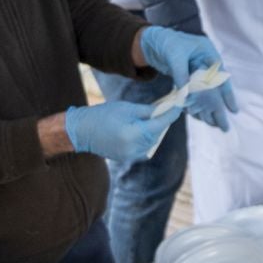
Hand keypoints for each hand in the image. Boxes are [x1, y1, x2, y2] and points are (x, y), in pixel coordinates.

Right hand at [64, 99, 180, 166]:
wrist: (81, 131)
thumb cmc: (103, 115)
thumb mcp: (127, 108)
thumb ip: (148, 111)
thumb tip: (164, 109)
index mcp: (134, 133)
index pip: (161, 124)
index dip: (172, 114)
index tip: (180, 105)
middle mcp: (134, 148)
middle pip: (158, 133)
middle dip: (163, 121)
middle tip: (167, 107)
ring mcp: (131, 155)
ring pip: (152, 141)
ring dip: (154, 130)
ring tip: (151, 117)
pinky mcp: (127, 158)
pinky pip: (144, 147)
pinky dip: (146, 138)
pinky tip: (141, 128)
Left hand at [138, 26, 237, 131]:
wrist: (151, 42)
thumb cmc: (165, 42)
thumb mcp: (174, 56)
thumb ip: (181, 74)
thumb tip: (185, 94)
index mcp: (207, 52)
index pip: (220, 75)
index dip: (227, 93)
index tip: (232, 109)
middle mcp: (205, 62)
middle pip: (216, 86)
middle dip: (221, 104)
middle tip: (226, 123)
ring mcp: (196, 70)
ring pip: (206, 91)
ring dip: (209, 106)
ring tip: (214, 123)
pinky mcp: (187, 77)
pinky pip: (195, 93)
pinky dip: (196, 103)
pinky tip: (198, 115)